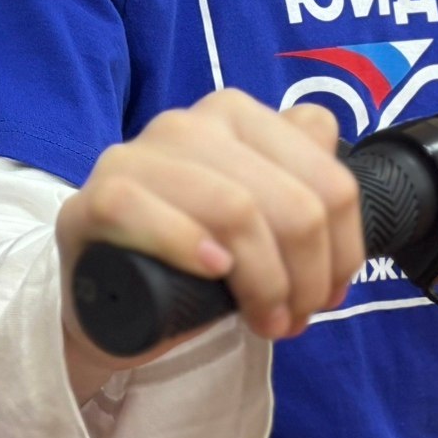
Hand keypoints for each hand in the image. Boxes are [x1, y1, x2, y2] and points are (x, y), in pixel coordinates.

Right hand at [55, 91, 363, 392]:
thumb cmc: (193, 259)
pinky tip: (211, 272)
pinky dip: (187, 244)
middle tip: (294, 319)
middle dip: (308, 276)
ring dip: (264, 281)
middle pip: (294, 203)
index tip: (330, 293)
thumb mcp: (258, 223)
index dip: (343, 249)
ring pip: (236, 209)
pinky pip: (147, 210)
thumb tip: (338, 185)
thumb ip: (302, 186)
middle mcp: (190, 125)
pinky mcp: (94, 198)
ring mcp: (137, 156)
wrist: (110, 301)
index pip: (329, 178)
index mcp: (238, 117)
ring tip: (264, 320)